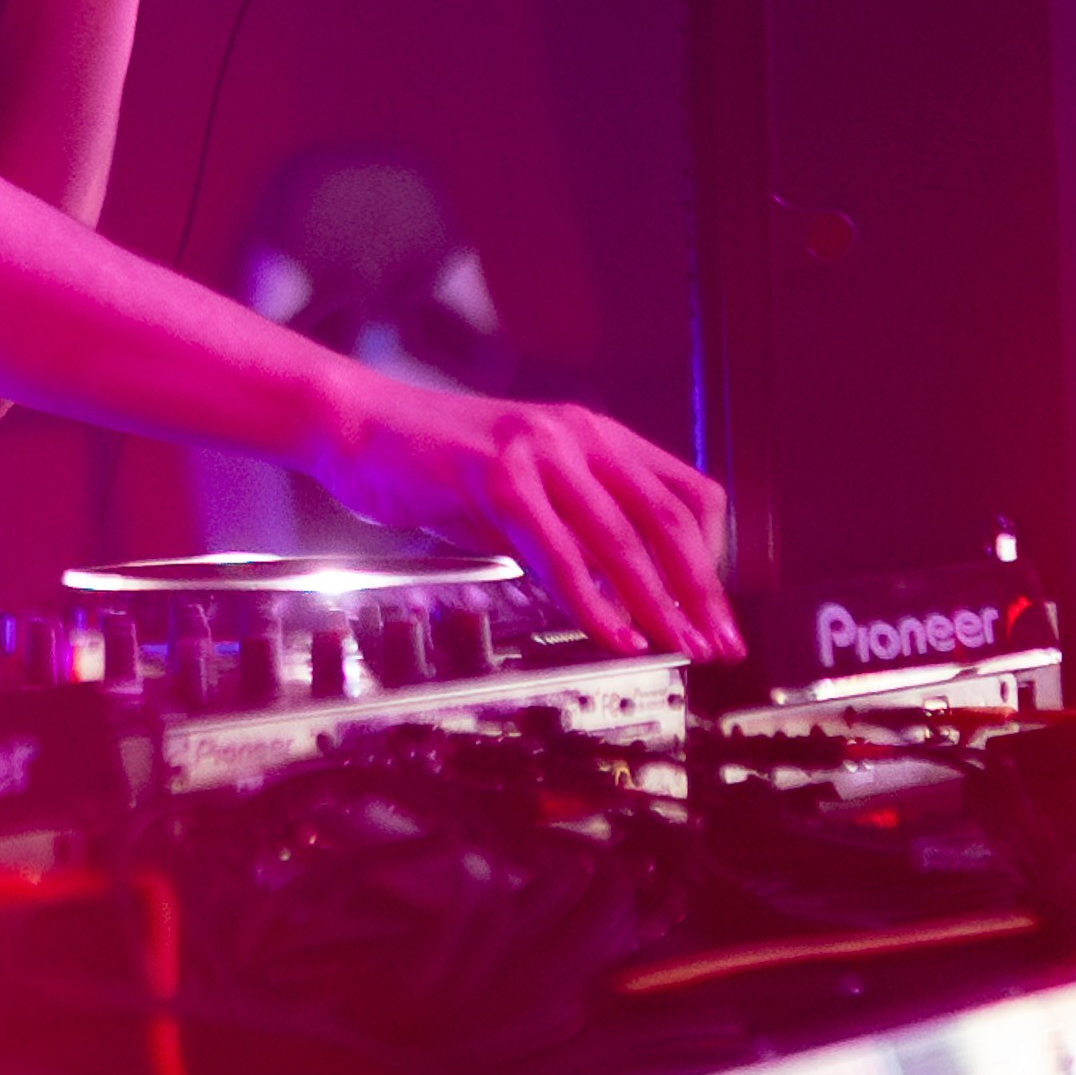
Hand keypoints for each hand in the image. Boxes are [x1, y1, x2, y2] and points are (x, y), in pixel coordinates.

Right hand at [307, 376, 742, 660]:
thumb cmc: (434, 465)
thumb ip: (569, 532)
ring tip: (676, 649)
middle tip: (717, 643)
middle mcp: (578, 435)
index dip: (711, 557)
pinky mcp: (497, 477)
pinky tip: (611, 637)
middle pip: (665, 520)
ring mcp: (539, 452)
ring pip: (619, 539)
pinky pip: (559, 552)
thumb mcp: (520, 495)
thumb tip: (620, 597)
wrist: (358, 426)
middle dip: (700, 590)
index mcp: (594, 436)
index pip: (685, 494)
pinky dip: (592, 603)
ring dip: (657, 604)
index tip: (714, 611)